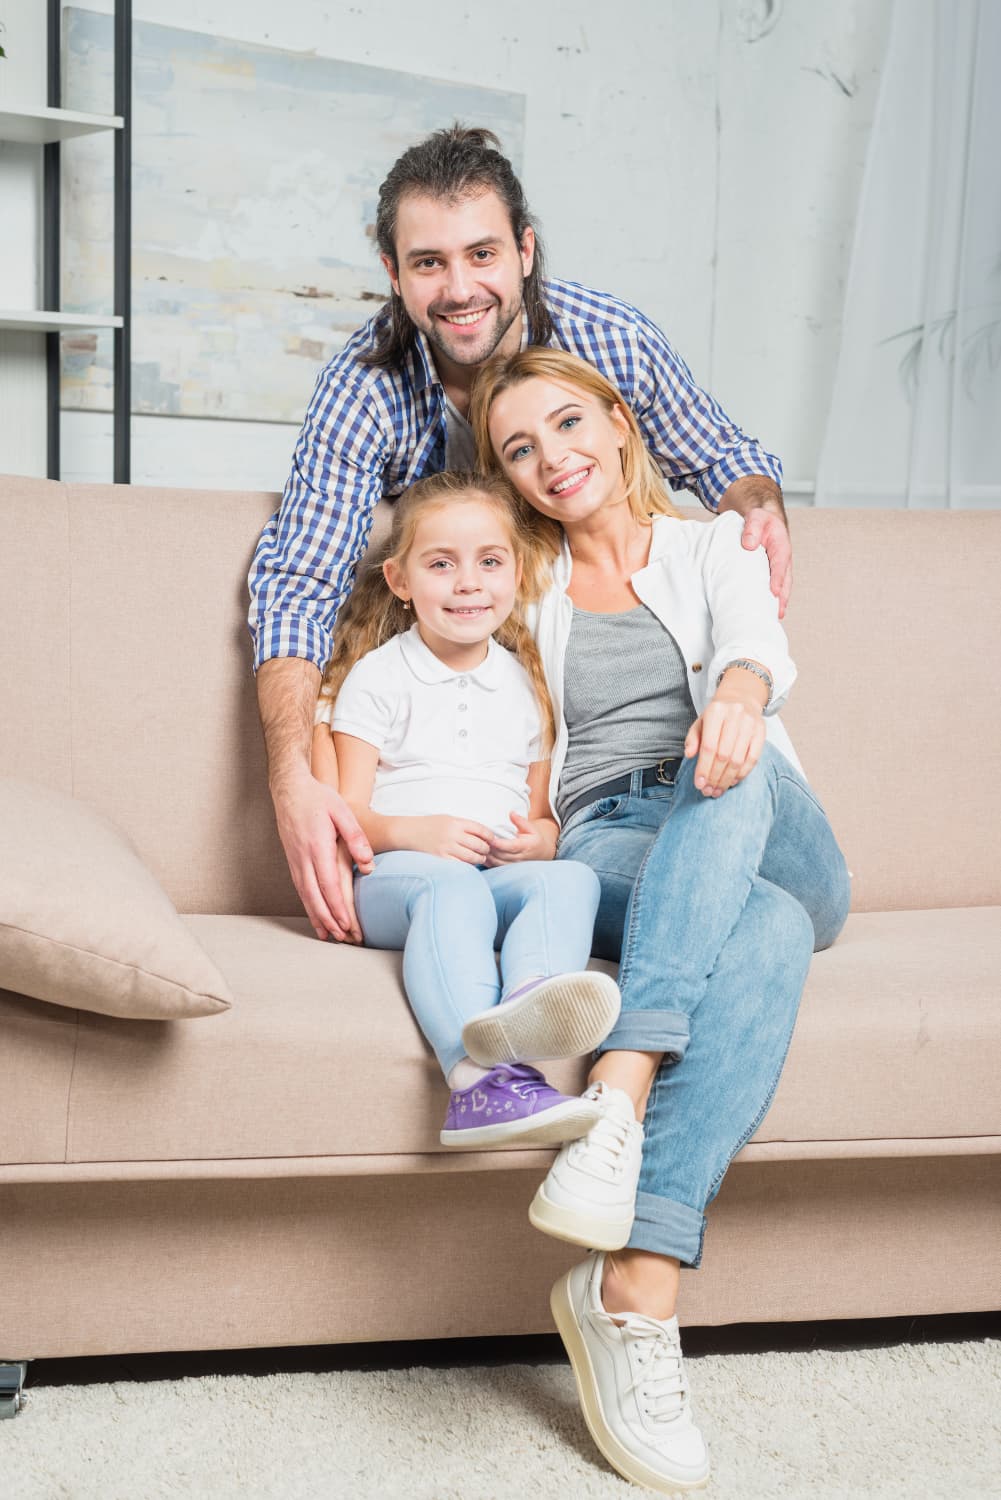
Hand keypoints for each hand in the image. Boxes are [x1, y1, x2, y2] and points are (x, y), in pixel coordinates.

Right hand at [272, 768, 373, 940]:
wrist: (290, 789)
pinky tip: (315, 916)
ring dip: (316, 916)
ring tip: (328, 935)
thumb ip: (356, 837)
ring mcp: (295, 860)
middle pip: (314, 895)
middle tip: (340, 937)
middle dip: (327, 919)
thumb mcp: (342, 811)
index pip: (328, 883)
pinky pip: (300, 888)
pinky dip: (307, 905)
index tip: (347, 923)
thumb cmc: (318, 798)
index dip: (337, 906)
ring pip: (304, 895)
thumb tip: (368, 865)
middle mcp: (303, 857)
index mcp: (317, 846)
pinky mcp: (292, 860)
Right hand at [407, 815, 494, 863]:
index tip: (492, 840)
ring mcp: (446, 848)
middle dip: (486, 849)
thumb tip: (485, 834)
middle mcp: (452, 835)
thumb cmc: (429, 825)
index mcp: (456, 823)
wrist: (408, 833)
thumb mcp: (448, 819)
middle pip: (479, 845)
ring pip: (472, 857)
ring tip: (480, 858)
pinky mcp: (441, 859)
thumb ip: (465, 826)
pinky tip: (468, 864)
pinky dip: (468, 866)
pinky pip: (460, 865)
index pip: (481, 830)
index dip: (490, 836)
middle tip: (486, 851)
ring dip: (480, 859)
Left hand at [485, 812, 554, 865]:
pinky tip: (480, 854)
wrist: (540, 853)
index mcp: (526, 846)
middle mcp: (520, 858)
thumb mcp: (531, 828)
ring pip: (498, 863)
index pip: (511, 847)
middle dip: (490, 849)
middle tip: (478, 841)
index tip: (490, 838)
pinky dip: (487, 862)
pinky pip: (496, 867)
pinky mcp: (509, 869)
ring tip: (478, 847)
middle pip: (502, 855)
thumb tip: (511, 813)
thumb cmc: (534, 838)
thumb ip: (521, 821)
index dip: (500, 844)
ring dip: (487, 856)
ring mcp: (514, 865)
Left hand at [684, 696, 764, 796]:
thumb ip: (693, 738)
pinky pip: (753, 758)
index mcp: (715, 711)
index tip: (699, 784)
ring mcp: (750, 724)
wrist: (742, 698)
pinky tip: (732, 781)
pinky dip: (742, 773)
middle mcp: (735, 716)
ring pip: (738, 759)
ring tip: (718, 790)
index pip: (708, 746)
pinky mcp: (761, 732)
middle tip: (708, 791)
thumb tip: (689, 755)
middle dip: (714, 777)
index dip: (703, 768)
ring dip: (727, 779)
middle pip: (723, 755)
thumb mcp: (700, 722)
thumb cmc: (717, 715)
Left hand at [740, 507, 791, 618]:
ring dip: (778, 602)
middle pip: (785, 581)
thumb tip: (749, 544)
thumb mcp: (756, 518)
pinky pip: (772, 587)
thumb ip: (752, 528)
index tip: (774, 591)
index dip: (778, 578)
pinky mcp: (770, 574)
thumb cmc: (760, 521)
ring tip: (772, 618)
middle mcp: (782, 561)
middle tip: (777, 613)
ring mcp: (777, 569)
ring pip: (781, 587)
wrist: (762, 521)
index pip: (780, 564)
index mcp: (780, 547)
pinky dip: (771, 599)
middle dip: (782, 598)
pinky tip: (765, 611)